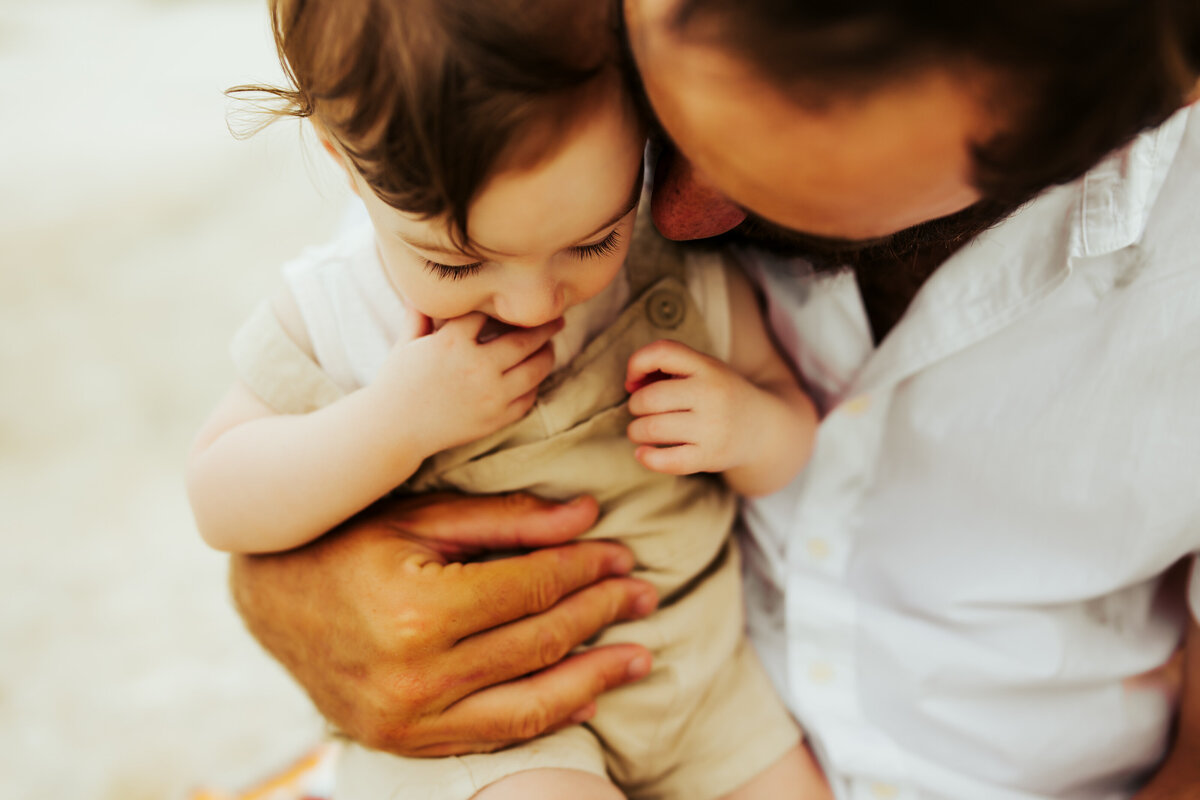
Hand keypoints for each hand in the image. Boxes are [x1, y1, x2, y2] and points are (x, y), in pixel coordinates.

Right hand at [229, 492, 657, 755]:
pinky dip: (549, 713)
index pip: (532, 589)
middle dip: (601, 613)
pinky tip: (586, 691)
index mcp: (417, 609)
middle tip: (644, 593)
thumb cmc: (347, 540)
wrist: (269, 598)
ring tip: (639, 654)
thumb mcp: (421, 514)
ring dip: (594, 676)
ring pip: (530, 703)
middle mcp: (415, 675)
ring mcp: (409, 719)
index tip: (621, 553)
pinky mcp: (406, 742)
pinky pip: (496, 735)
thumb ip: (507, 519)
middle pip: (538, 642)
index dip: (586, 569)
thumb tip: (588, 514)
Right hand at [373, 313, 561, 453]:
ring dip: (547, 354)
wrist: (395, 429)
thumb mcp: (406, 343)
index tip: (515, 300)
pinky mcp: (496, 418)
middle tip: (557, 318)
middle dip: (544, 327)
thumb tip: (420, 284)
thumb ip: (420, 314)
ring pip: (535, 369)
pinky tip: (533, 376)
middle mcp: (475, 367)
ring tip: (550, 345)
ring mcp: (490, 395)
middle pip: (524, 339)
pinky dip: (534, 385)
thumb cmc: (398, 382)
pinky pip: (528, 398)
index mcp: (451, 343)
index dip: (503, 306)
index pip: (489, 313)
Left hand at [625, 339, 767, 475]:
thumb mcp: (703, 370)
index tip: (634, 380)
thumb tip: (631, 384)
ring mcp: (713, 427)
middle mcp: (711, 394)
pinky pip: (667, 460)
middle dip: (635, 406)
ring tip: (640, 431)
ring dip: (635, 431)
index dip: (636, 363)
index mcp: (707, 367)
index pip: (663, 352)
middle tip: (641, 411)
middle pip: (650, 398)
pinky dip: (646, 457)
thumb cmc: (719, 395)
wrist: (763, 428)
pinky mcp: (710, 457)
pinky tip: (642, 453)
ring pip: (652, 428)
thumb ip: (667, 369)